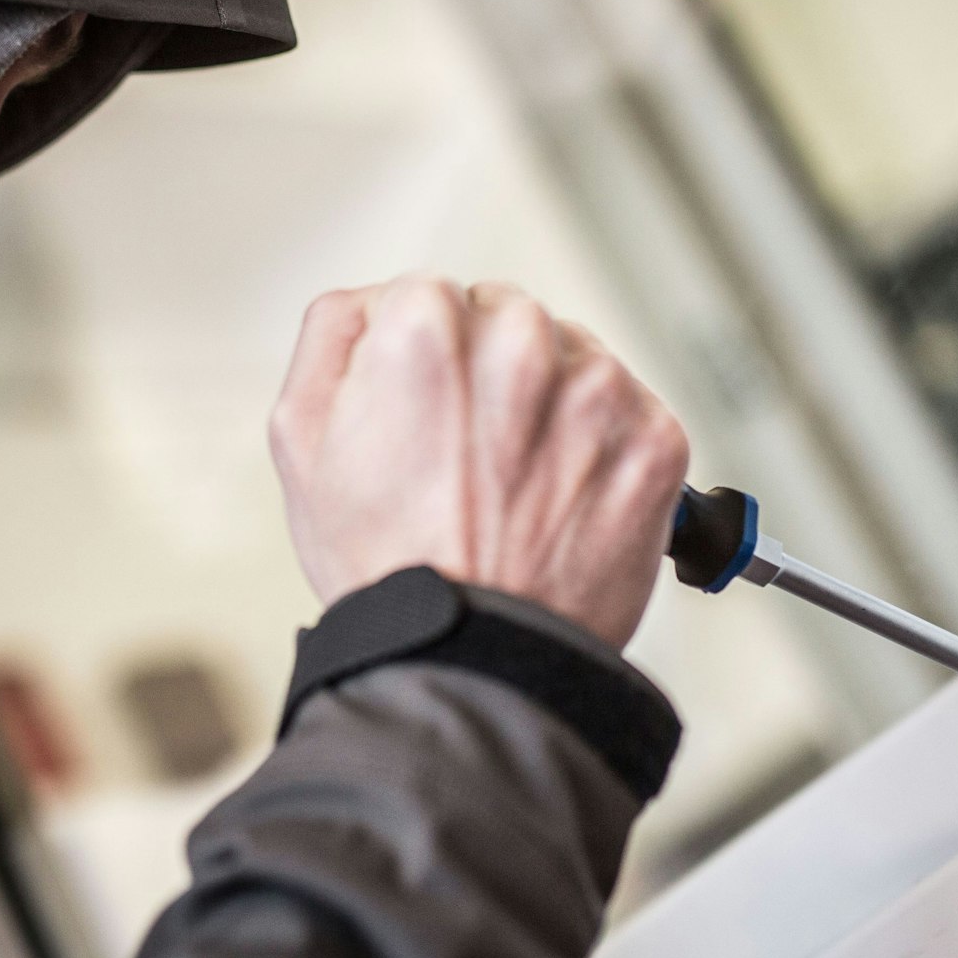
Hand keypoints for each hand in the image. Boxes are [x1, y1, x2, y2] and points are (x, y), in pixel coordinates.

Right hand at [269, 275, 689, 648]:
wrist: (473, 661)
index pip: (437, 297)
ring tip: (519, 488)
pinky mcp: (656, 439)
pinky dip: (607, 450)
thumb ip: (333, 335)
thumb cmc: (388, 564)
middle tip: (473, 460)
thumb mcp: (302, 437)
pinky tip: (565, 500)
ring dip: (554, 407)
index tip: (429, 416)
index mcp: (428, 326)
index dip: (426, 361)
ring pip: (575, 361)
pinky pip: (632, 413)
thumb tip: (376, 301)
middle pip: (510, 320)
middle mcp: (521, 342)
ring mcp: (598, 391)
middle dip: (493, 375)